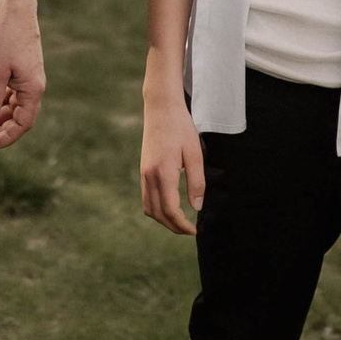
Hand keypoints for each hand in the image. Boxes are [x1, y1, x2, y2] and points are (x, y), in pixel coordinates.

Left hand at [0, 1, 43, 148]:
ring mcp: (29, 80)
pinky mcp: (22, 73)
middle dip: (2, 130)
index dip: (8, 136)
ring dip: (0, 117)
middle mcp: (34, 87)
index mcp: (32, 89)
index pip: (23, 123)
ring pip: (16, 107)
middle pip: (20, 118)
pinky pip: (13, 96)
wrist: (17, 14)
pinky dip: (0, 104)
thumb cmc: (7, 39)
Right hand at [141, 84, 205, 236]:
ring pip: (149, 208)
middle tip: (189, 230)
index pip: (170, 209)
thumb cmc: (181, 128)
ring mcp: (143, 173)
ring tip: (180, 222)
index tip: (195, 230)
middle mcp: (149, 176)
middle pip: (157, 213)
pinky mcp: (143, 170)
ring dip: (163, 220)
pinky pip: (146, 198)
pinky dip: (156, 209)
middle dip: (173, 226)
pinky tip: (170, 207)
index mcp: (163, 173)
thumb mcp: (195, 154)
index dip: (182, 225)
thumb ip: (196, 182)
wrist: (161, 109)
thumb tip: (197, 207)